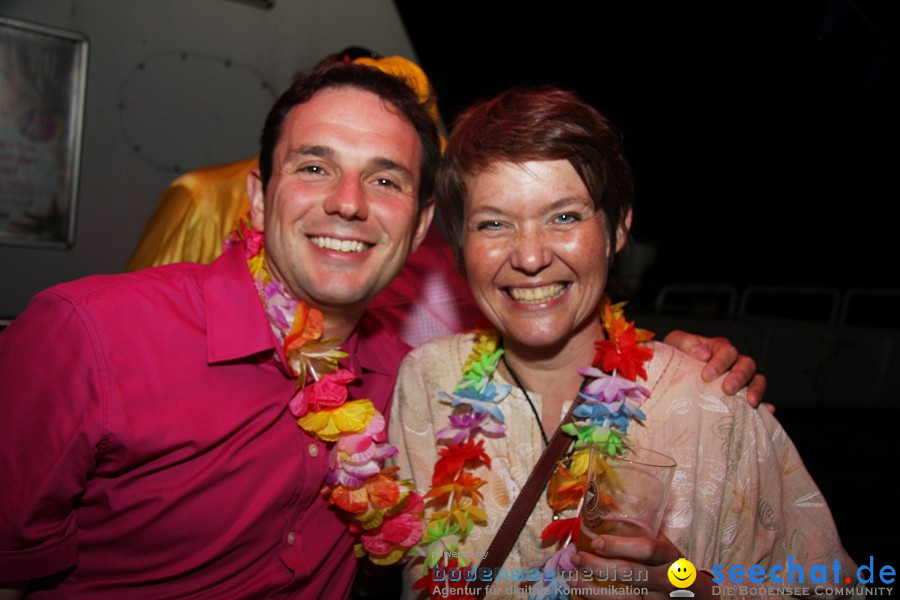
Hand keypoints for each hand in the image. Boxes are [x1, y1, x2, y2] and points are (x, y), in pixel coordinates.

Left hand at [570, 533, 715, 599]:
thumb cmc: (678, 571)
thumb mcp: (670, 551)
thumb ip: (647, 535)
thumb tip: (611, 512)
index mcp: (672, 558)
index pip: (649, 550)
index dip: (621, 546)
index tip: (596, 542)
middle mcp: (668, 582)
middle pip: (632, 574)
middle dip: (599, 567)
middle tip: (577, 559)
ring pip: (624, 599)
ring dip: (593, 590)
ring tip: (572, 579)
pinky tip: (585, 595)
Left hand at [662, 330, 769, 410]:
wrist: (671, 373)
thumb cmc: (676, 357)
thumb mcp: (676, 344)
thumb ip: (686, 343)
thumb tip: (702, 354)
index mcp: (719, 348)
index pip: (727, 351)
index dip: (719, 362)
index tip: (706, 375)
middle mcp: (734, 362)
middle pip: (747, 364)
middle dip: (739, 376)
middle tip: (727, 389)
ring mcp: (741, 380)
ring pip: (757, 380)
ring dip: (756, 389)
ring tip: (750, 402)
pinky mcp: (742, 397)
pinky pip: (759, 399)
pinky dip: (765, 405)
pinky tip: (768, 410)